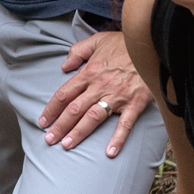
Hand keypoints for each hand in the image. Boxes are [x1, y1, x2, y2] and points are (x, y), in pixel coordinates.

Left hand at [41, 29, 151, 154]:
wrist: (151, 45)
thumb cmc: (124, 44)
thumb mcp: (97, 41)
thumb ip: (78, 51)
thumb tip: (64, 65)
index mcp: (89, 73)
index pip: (64, 94)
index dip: (51, 109)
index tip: (43, 121)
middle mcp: (99, 87)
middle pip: (74, 109)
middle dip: (60, 126)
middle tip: (49, 139)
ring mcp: (117, 96)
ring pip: (93, 118)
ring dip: (79, 133)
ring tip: (67, 145)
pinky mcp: (135, 104)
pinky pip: (125, 124)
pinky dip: (118, 139)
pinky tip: (110, 152)